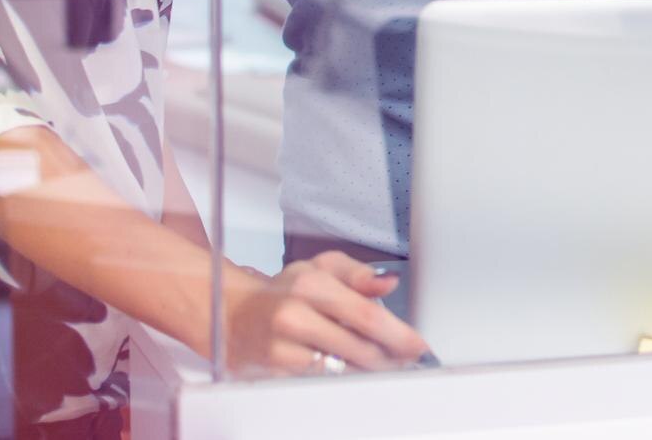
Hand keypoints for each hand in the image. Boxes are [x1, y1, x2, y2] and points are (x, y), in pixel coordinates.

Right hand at [220, 252, 428, 374]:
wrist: (233, 315)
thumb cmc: (284, 291)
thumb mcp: (321, 268)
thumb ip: (358, 274)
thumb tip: (389, 282)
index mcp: (310, 285)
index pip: (366, 315)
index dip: (398, 334)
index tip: (418, 345)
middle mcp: (293, 316)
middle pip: (358, 349)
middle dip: (390, 358)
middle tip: (407, 360)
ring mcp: (281, 349)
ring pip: (341, 371)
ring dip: (370, 372)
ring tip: (386, 365)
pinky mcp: (274, 376)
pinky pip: (320, 383)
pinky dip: (343, 380)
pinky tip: (355, 373)